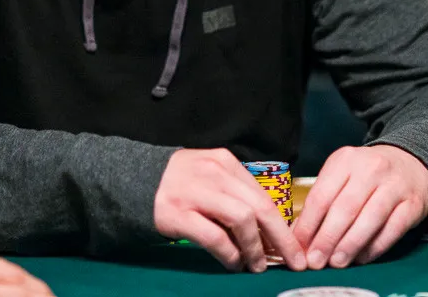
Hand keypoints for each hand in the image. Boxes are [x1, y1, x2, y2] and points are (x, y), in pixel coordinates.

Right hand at [153, 148, 305, 272]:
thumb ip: (236, 194)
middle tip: (292, 261)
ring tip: (256, 265)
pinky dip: (229, 253)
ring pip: (241, 220)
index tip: (294, 247)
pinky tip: (233, 263)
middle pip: (259, 207)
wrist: (134, 180)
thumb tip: (269, 231)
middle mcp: (214, 173)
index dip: (282, 225)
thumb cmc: (179, 183)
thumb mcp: (210, 176)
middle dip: (281, 238)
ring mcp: (195, 192)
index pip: (263, 195)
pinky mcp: (178, 213)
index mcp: (225, 162)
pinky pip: (214, 236)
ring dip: (254, 247)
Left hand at [293, 145, 427, 268]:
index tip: (298, 247)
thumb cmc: (367, 175)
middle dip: (327, 239)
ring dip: (350, 245)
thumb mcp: (341, 176)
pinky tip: (361, 258)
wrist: (410, 163)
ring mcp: (394, 186)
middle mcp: (370, 169)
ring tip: (336, 262)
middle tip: (315, 261)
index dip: (308, 225)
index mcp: (345, 160)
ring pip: (369, 219)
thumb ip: (321, 203)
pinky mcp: (413, 204)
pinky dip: (375, 247)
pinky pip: (392, 229)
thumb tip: (299, 237)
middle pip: (344, 209)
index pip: (321, 196)